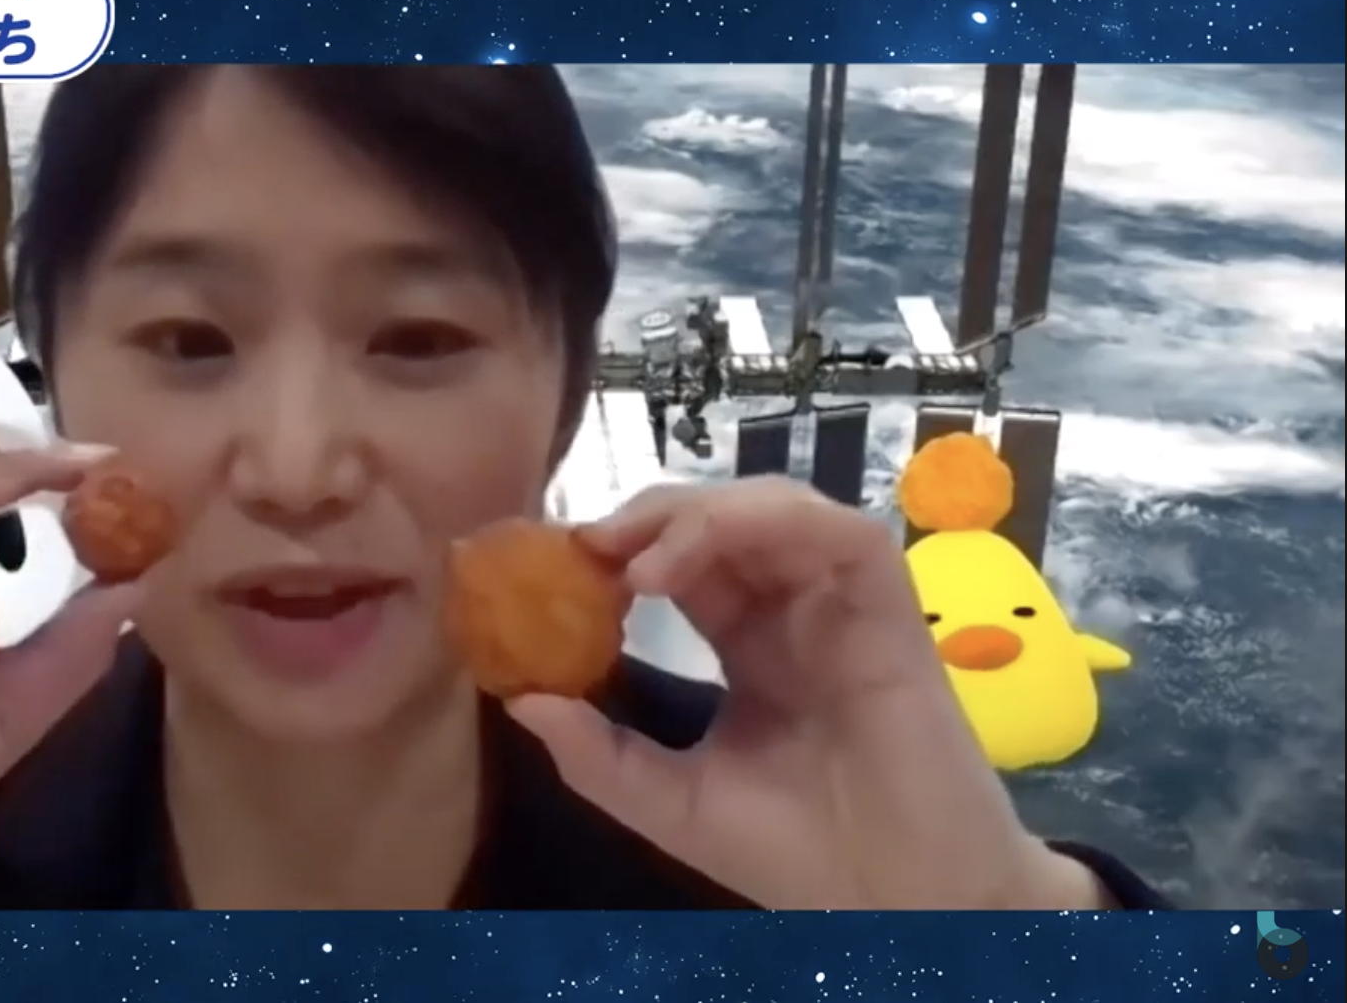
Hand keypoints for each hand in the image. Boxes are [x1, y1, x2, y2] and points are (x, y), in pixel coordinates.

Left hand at [508, 477, 1093, 908]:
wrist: (895, 905)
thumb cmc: (798, 857)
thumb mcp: (672, 803)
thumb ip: (600, 755)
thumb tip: (519, 701)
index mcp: (748, 644)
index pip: (677, 565)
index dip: (615, 550)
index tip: (546, 564)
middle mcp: (793, 611)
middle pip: (717, 522)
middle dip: (645, 518)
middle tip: (579, 544)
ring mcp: (842, 604)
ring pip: (771, 509)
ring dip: (692, 515)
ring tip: (627, 557)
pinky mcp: (891, 607)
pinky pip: (836, 531)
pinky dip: (760, 523)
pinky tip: (688, 564)